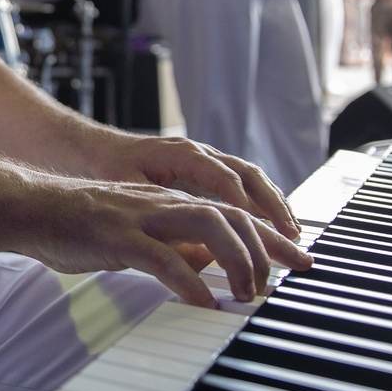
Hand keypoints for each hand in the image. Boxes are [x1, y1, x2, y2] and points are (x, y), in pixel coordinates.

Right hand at [33, 178, 311, 307]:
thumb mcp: (136, 235)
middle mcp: (162, 203)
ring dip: (236, 259)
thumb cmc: (77, 224)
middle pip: (231, 215)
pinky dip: (188, 279)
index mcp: (169, 202)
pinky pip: (161, 257)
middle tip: (284, 280)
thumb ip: (173, 245)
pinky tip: (204, 302)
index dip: (271, 235)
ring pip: (207, 225)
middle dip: (267, 247)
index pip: (234, 212)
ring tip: (247, 292)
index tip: (301, 258)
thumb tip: (209, 266)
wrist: (30, 207)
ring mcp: (140, 217)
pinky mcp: (117, 237)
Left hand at [95, 133, 301, 239]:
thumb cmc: (111, 167)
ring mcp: (207, 160)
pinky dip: (262, 202)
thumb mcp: (127, 187)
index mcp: (183, 154)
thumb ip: (155, 209)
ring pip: (252, 178)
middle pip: (248, 173)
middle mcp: (201, 153)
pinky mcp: (208, 172)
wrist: (100, 150)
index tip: (253, 226)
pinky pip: (243, 184)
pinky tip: (272, 225)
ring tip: (292, 232)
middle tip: (290, 233)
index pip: (221, 176)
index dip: (239, 201)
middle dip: (272, 204)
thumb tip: (180, 239)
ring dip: (274, 204)